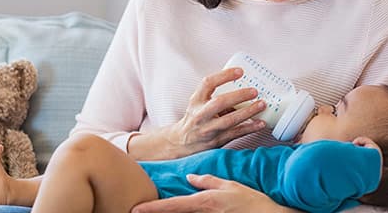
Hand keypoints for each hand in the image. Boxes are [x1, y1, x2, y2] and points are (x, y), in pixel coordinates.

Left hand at [131, 174, 293, 212]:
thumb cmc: (251, 202)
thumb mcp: (229, 186)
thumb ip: (208, 181)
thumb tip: (190, 179)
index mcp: (204, 202)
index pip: (172, 206)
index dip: (152, 208)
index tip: (136, 209)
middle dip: (157, 212)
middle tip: (139, 209)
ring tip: (155, 210)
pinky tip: (178, 211)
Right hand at [162, 67, 266, 156]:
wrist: (183, 143)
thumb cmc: (196, 118)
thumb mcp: (199, 103)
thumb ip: (216, 96)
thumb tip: (243, 88)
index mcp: (196, 100)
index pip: (208, 83)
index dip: (224, 76)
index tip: (240, 71)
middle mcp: (200, 114)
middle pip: (220, 102)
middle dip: (239, 96)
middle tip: (255, 91)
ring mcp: (208, 129)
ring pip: (230, 120)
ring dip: (248, 112)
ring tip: (262, 104)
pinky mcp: (217, 141)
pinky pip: (236, 133)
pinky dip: (250, 128)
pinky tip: (261, 123)